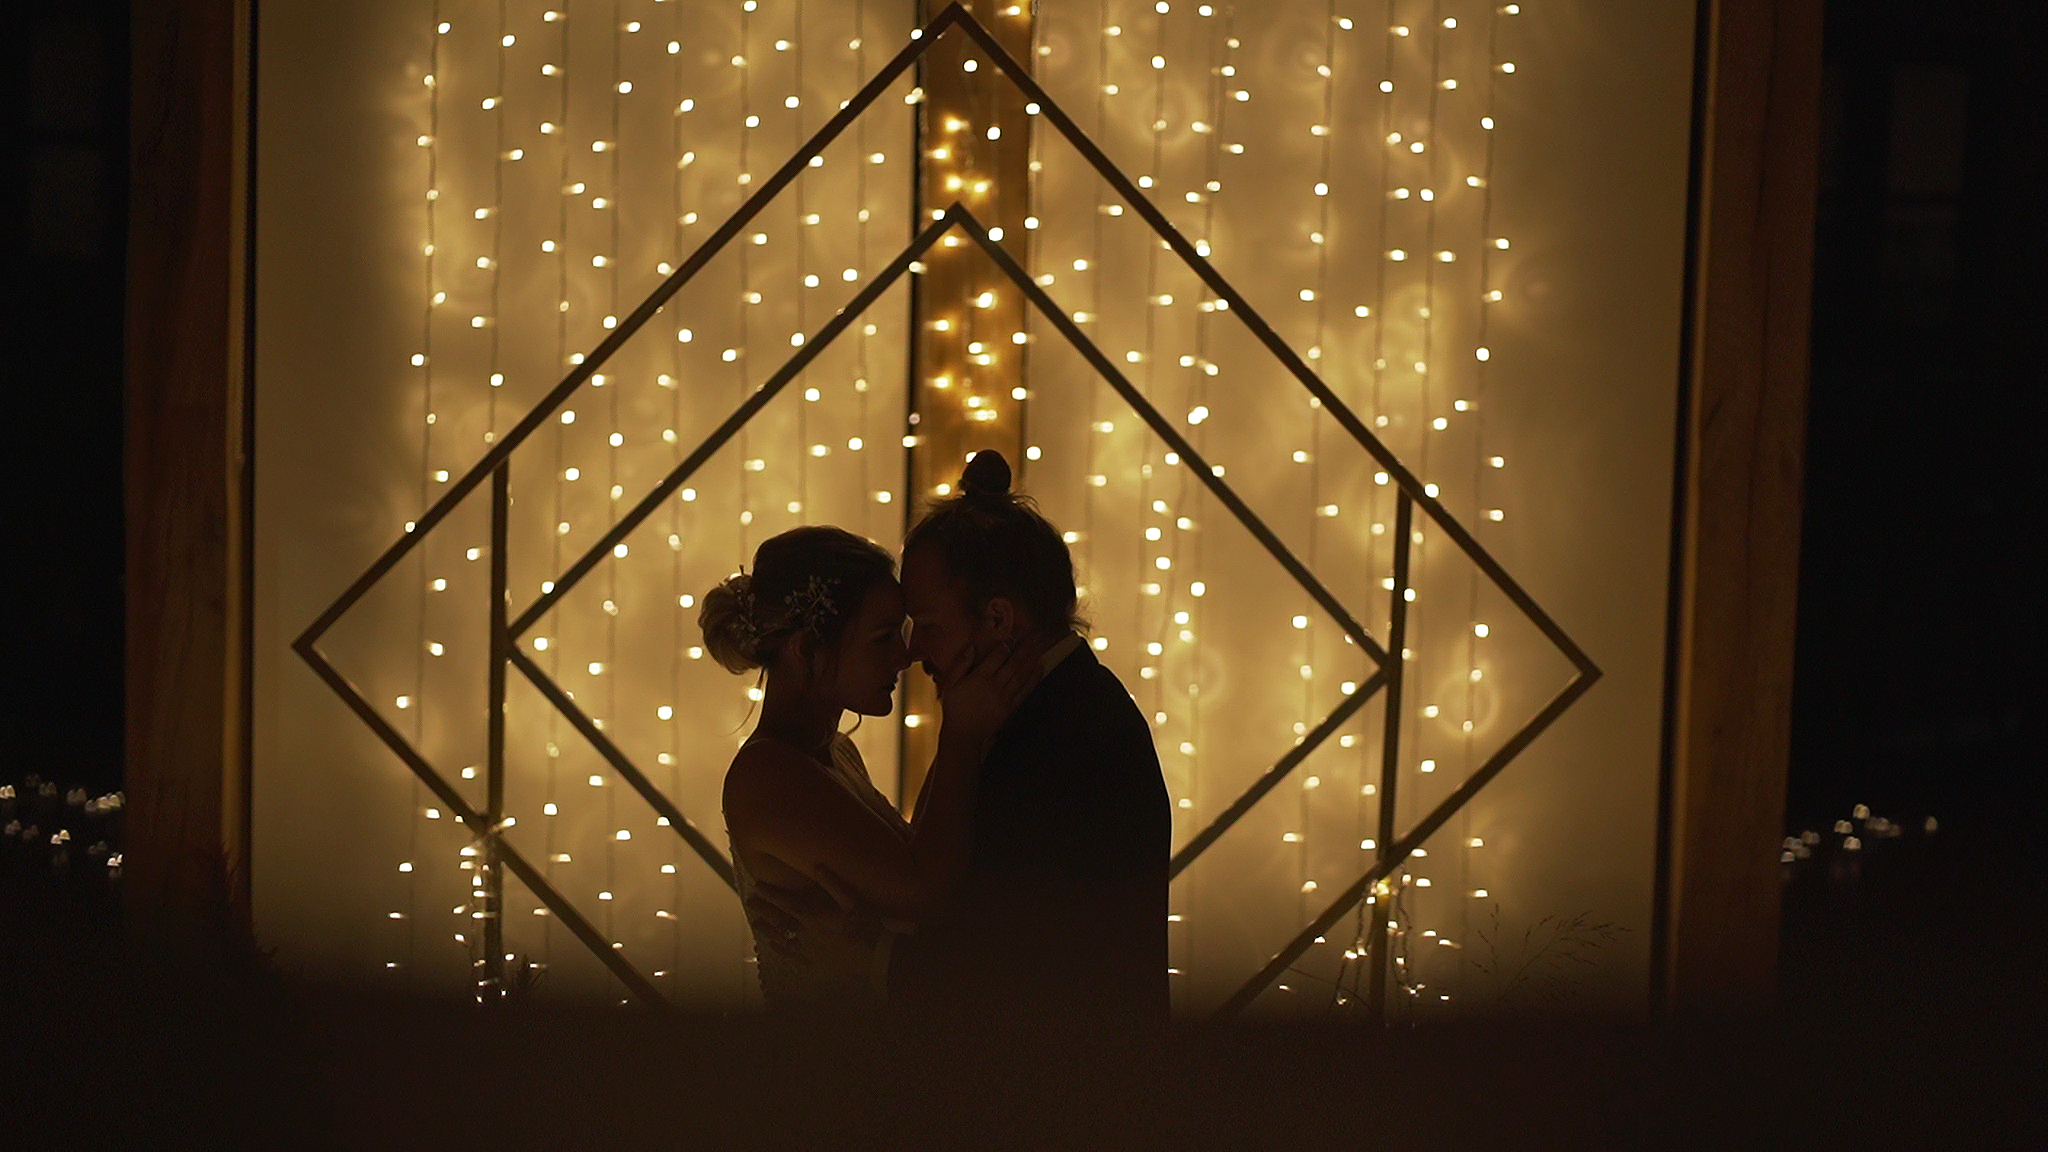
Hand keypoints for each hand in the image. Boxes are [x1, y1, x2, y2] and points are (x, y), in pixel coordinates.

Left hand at [745, 868, 882, 971]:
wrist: (876, 956)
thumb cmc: (867, 925)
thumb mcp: (852, 900)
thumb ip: (833, 883)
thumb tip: (817, 865)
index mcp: (814, 915)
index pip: (786, 902)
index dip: (771, 893)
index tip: (758, 886)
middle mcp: (807, 933)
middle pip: (779, 920)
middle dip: (764, 909)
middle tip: (750, 902)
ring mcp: (809, 949)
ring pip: (782, 938)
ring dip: (768, 930)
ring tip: (756, 923)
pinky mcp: (815, 963)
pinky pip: (792, 956)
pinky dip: (780, 949)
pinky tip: (773, 946)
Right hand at [936, 636, 1041, 747]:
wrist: (963, 734)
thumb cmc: (954, 707)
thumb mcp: (951, 683)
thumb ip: (961, 663)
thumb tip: (972, 645)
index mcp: (980, 678)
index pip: (998, 655)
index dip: (1009, 642)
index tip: (1018, 631)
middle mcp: (995, 685)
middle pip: (1014, 662)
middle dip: (1026, 646)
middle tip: (1036, 633)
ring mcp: (1005, 697)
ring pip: (1022, 674)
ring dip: (1033, 658)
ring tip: (1041, 644)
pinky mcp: (1011, 707)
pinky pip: (1025, 690)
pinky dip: (1034, 678)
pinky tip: (1040, 666)